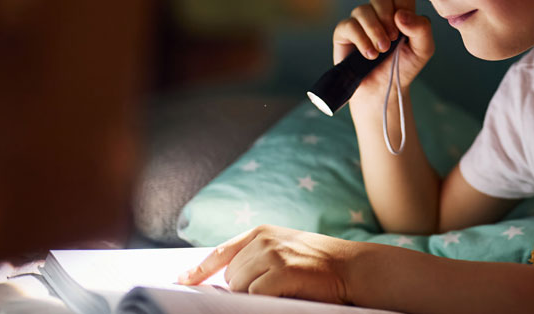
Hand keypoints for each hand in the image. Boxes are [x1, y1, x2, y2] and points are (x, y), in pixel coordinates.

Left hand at [177, 225, 356, 302]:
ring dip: (254, 295)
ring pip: (239, 287)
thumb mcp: (285, 248)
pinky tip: (284, 294)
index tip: (182, 280)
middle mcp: (263, 241)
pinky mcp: (282, 273)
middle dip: (243, 288)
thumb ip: (257, 255)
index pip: (221, 252)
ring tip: (281, 290)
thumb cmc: (319, 262)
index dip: (199, 269)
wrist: (352, 267)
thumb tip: (227, 277)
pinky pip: (255, 295)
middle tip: (271, 289)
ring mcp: (273, 256)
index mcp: (261, 233)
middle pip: (230, 276)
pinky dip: (264, 300)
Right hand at [332, 0, 434, 101]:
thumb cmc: (404, 66)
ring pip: (362, 10)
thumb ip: (421, 29)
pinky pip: (349, 25)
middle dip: (387, 17)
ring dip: (374, 30)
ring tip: (382, 50)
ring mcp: (360, 21)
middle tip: (393, 39)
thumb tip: (401, 14)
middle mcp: (379, 13)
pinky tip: (369, 54)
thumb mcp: (423, 49)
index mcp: (399, 11)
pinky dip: (361, 39)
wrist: (385, 88)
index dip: (404, 4)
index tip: (405, 26)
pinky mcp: (344, 33)